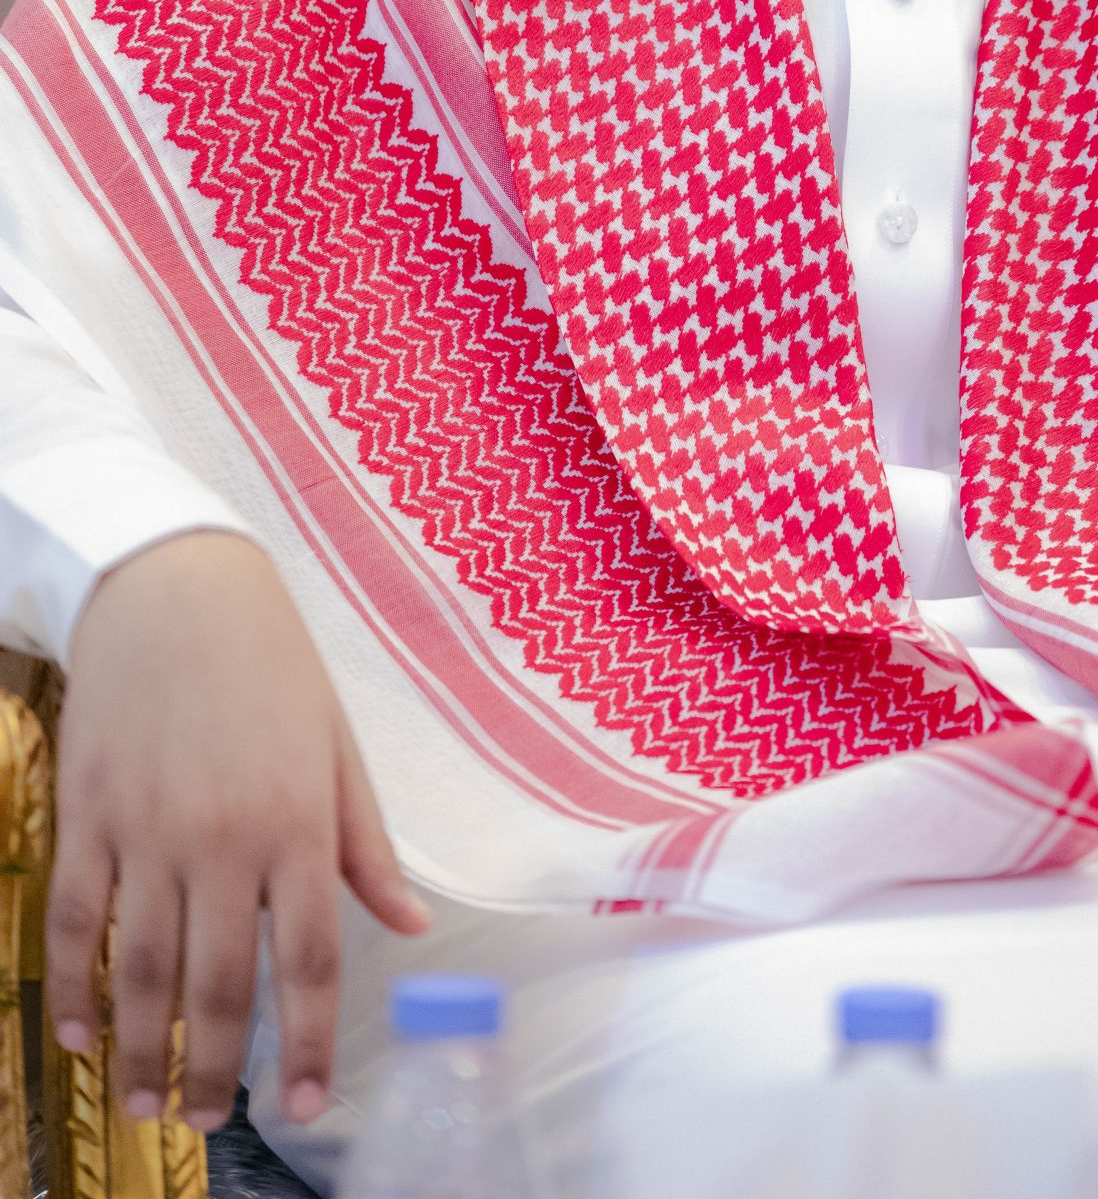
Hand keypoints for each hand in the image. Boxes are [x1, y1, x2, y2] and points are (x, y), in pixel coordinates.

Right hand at [48, 531, 429, 1134]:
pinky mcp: (87, 818)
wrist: (175, 591)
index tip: (308, 1109)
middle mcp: (223, 839)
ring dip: (144, 1051)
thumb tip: (408, 926)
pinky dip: (74, 991)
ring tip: (150, 1104)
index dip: (309, 1045)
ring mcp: (147, 832)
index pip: (310, 960)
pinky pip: (75, 925)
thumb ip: (365, 845)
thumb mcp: (336, 748)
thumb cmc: (271, 667)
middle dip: (218, 1069)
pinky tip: (84, 1038)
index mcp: (297, 823)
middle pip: (220, 985)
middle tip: (212, 1122)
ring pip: (142, 970)